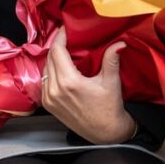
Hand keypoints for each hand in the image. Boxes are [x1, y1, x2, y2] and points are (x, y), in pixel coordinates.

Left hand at [41, 28, 135, 144]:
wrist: (105, 133)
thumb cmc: (109, 109)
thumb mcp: (111, 82)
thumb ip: (111, 60)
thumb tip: (119, 43)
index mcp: (69, 82)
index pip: (57, 51)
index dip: (60, 37)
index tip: (65, 30)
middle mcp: (55, 89)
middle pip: (50, 58)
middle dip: (58, 46)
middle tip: (67, 39)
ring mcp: (49, 97)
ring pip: (46, 69)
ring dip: (53, 59)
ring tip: (65, 53)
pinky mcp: (48, 104)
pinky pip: (45, 81)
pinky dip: (51, 72)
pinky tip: (61, 70)